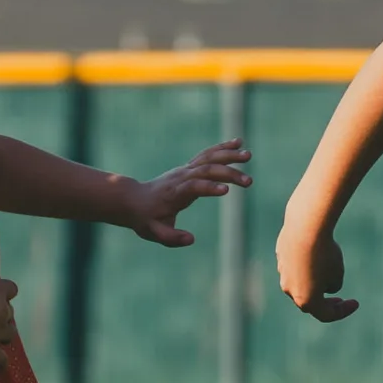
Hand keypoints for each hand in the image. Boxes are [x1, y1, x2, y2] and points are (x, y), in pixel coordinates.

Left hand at [118, 141, 252, 247]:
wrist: (134, 200)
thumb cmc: (145, 219)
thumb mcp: (153, 232)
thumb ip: (171, 238)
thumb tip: (191, 239)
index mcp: (174, 193)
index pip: (193, 187)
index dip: (208, 187)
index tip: (227, 191)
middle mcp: (181, 177)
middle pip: (206, 170)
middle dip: (228, 174)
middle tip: (249, 182)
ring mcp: (185, 170)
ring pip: (208, 158)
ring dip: (229, 156)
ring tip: (248, 155)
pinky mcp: (189, 167)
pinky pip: (207, 154)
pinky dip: (222, 148)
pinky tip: (238, 143)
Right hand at [277, 226, 356, 320]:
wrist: (305, 227)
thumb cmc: (325, 253)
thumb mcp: (337, 272)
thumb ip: (332, 284)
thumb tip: (324, 285)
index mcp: (306, 301)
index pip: (326, 315)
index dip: (343, 311)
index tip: (356, 303)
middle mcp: (290, 290)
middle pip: (309, 302)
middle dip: (325, 302)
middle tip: (340, 299)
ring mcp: (283, 274)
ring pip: (299, 283)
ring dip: (314, 282)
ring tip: (328, 266)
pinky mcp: (280, 257)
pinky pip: (294, 267)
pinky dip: (305, 265)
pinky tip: (315, 251)